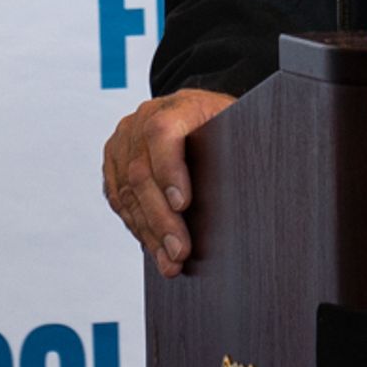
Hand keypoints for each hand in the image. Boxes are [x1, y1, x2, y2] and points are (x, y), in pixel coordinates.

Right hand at [103, 87, 235, 277]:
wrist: (199, 113)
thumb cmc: (227, 123)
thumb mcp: (240, 126)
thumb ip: (239, 147)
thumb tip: (252, 187)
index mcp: (178, 106)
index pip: (162, 133)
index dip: (169, 169)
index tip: (183, 204)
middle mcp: (142, 119)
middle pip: (142, 171)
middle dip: (162, 219)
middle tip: (180, 251)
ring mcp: (124, 140)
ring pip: (128, 192)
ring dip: (149, 232)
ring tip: (170, 261)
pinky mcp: (114, 162)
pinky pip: (119, 200)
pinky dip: (138, 227)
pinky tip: (154, 248)